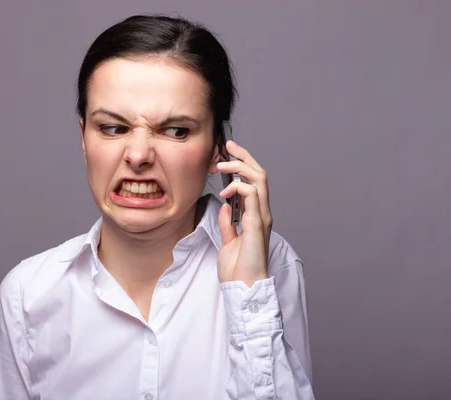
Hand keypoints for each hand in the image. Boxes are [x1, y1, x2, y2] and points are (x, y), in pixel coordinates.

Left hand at [216, 140, 272, 286]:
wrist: (243, 286)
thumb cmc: (238, 269)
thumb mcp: (228, 242)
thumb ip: (228, 223)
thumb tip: (226, 206)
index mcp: (256, 216)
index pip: (254, 183)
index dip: (244, 165)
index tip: (229, 153)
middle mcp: (262, 213)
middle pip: (260, 175)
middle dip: (244, 157)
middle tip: (229, 146)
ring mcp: (262, 217)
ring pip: (259, 180)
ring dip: (240, 168)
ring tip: (221, 166)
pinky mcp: (257, 224)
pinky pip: (252, 196)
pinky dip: (238, 187)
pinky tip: (224, 193)